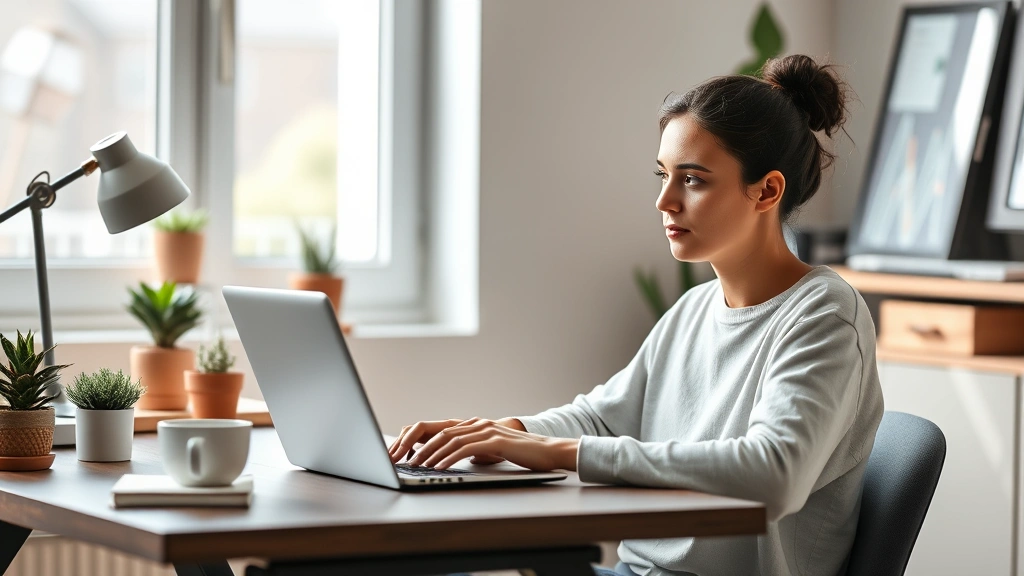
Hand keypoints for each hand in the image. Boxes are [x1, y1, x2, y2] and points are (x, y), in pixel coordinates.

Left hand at [403, 417, 577, 471]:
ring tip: (418, 465)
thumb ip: (477, 449)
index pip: (443, 431)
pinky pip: (465, 449)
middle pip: (441, 433)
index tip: (409, 454)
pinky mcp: (495, 440)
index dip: (423, 442)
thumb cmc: (523, 454)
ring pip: (450, 440)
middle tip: (407, 461)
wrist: (549, 451)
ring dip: (431, 454)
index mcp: (476, 425)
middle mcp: (479, 423)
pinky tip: (439, 467)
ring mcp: (486, 430)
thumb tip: (461, 457)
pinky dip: (449, 458)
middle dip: (421, 448)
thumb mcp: (494, 450)